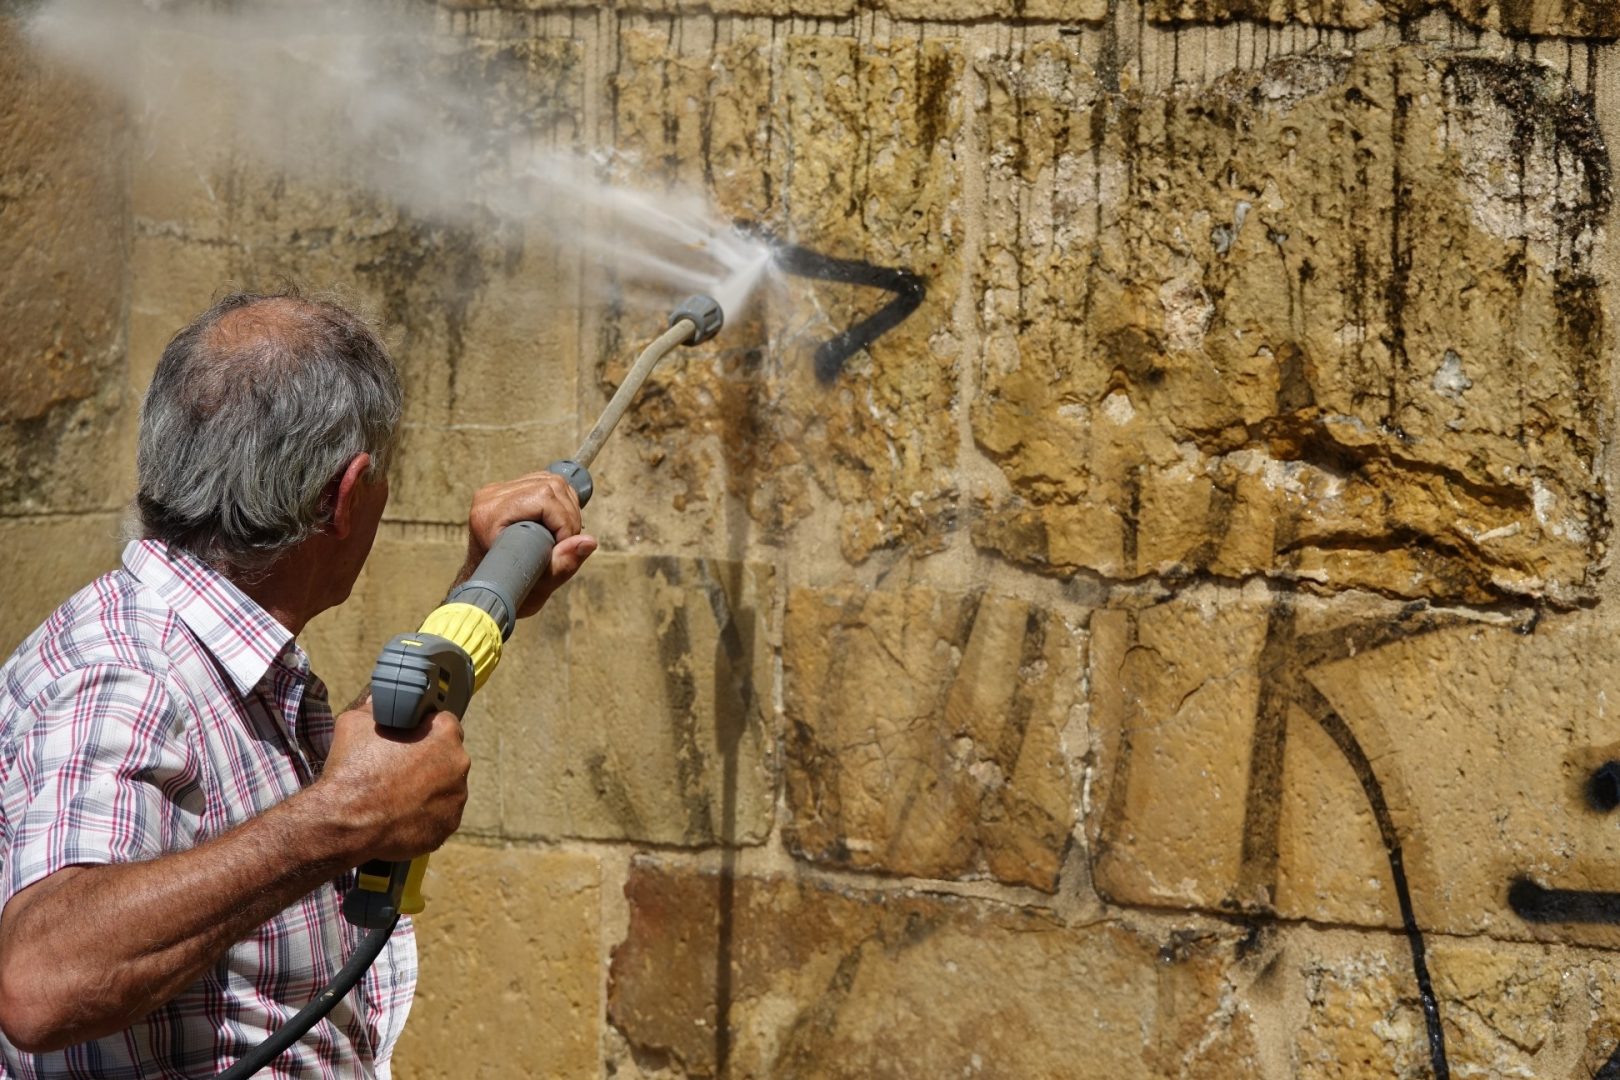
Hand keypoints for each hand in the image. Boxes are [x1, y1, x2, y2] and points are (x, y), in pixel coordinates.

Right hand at [315, 701, 470, 862]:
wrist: (345, 822)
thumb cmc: (353, 770)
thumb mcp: (355, 723)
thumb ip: (375, 708)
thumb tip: (379, 700)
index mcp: (444, 733)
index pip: (445, 723)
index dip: (426, 730)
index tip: (411, 740)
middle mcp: (458, 763)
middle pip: (448, 756)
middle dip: (429, 761)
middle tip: (401, 770)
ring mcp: (456, 797)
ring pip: (446, 788)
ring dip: (430, 789)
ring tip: (399, 796)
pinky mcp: (448, 825)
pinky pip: (440, 815)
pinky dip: (426, 815)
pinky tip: (403, 815)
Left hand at [461, 470, 596, 617]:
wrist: (491, 587)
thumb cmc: (510, 589)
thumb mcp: (539, 584)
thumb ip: (564, 564)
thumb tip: (589, 541)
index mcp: (489, 515)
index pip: (543, 498)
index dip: (564, 520)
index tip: (566, 545)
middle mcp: (491, 497)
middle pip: (550, 486)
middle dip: (569, 516)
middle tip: (568, 543)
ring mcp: (499, 492)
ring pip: (551, 482)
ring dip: (568, 509)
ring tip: (563, 535)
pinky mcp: (509, 491)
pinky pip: (545, 483)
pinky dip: (561, 502)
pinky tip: (558, 524)